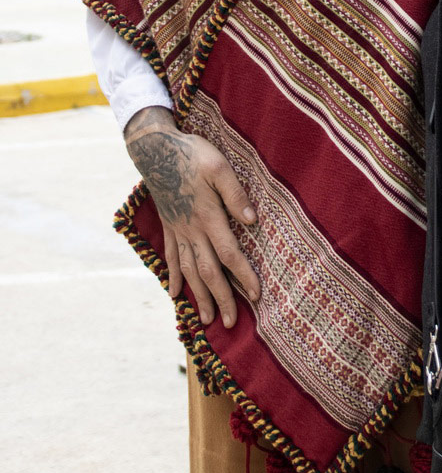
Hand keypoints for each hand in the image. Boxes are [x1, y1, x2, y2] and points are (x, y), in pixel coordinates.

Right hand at [124, 106, 260, 328]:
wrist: (155, 148)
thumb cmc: (192, 154)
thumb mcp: (219, 166)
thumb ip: (235, 194)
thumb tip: (252, 221)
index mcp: (207, 217)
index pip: (229, 254)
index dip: (243, 276)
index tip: (256, 295)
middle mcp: (191, 230)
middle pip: (208, 271)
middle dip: (221, 299)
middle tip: (231, 324)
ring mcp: (177, 230)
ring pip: (189, 271)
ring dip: (199, 296)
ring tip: (207, 320)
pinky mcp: (169, 226)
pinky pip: (170, 257)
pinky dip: (174, 277)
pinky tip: (175, 294)